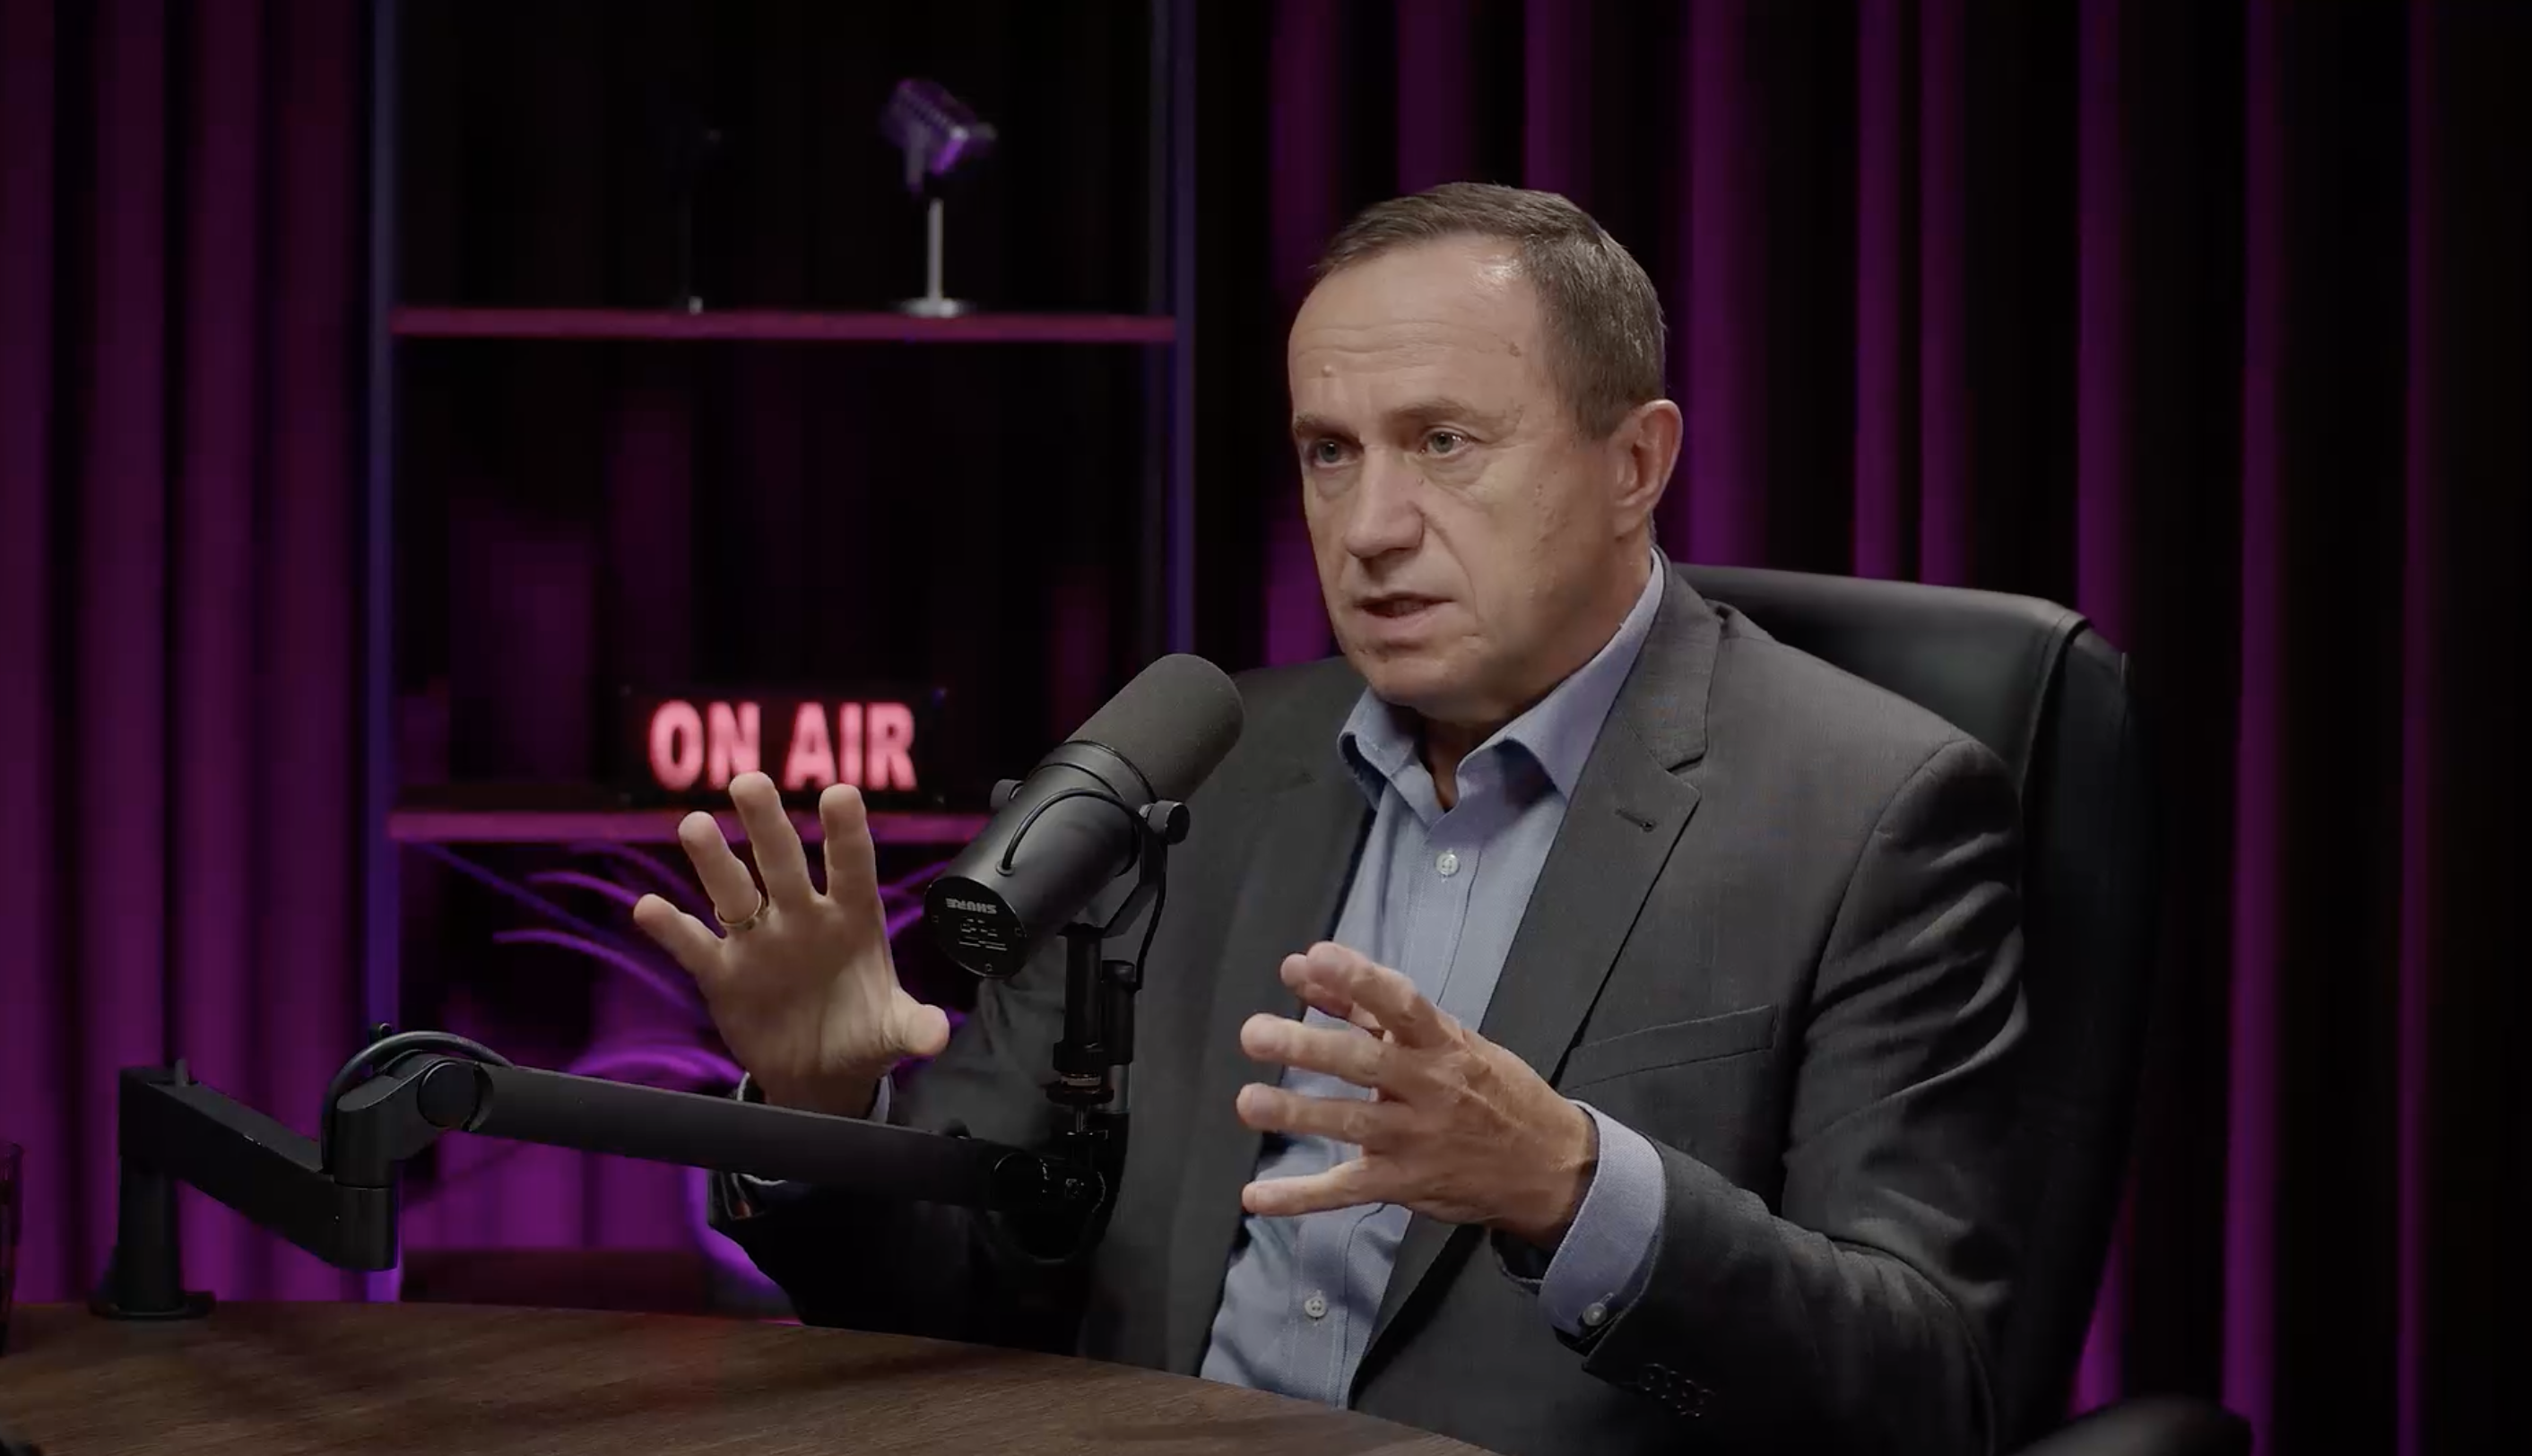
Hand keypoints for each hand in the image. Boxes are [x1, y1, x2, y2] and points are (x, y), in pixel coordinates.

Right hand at [632, 772, 949, 1115]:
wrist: (821, 1075)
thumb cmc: (863, 1032)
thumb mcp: (893, 1030)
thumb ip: (914, 1026)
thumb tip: (938, 1035)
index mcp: (852, 916)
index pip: (851, 865)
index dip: (847, 832)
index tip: (840, 794)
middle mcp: (802, 915)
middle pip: (782, 860)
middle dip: (767, 823)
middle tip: (750, 782)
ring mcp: (760, 941)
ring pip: (733, 889)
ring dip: (713, 859)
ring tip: (694, 824)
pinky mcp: (724, 973)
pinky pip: (695, 944)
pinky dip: (671, 928)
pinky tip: (648, 907)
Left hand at [1235, 942, 1597, 1247]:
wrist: (1547, 1166)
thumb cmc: (1489, 1089)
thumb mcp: (1446, 1039)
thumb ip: (1369, 1007)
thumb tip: (1307, 968)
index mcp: (1441, 1044)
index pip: (1401, 1004)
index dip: (1359, 980)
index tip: (1317, 958)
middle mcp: (1429, 1088)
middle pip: (1364, 1063)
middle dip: (1309, 1048)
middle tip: (1256, 1034)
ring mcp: (1416, 1139)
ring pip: (1351, 1124)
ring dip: (1298, 1114)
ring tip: (1249, 1102)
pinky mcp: (1404, 1183)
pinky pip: (1346, 1191)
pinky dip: (1300, 1196)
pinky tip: (1256, 1197)